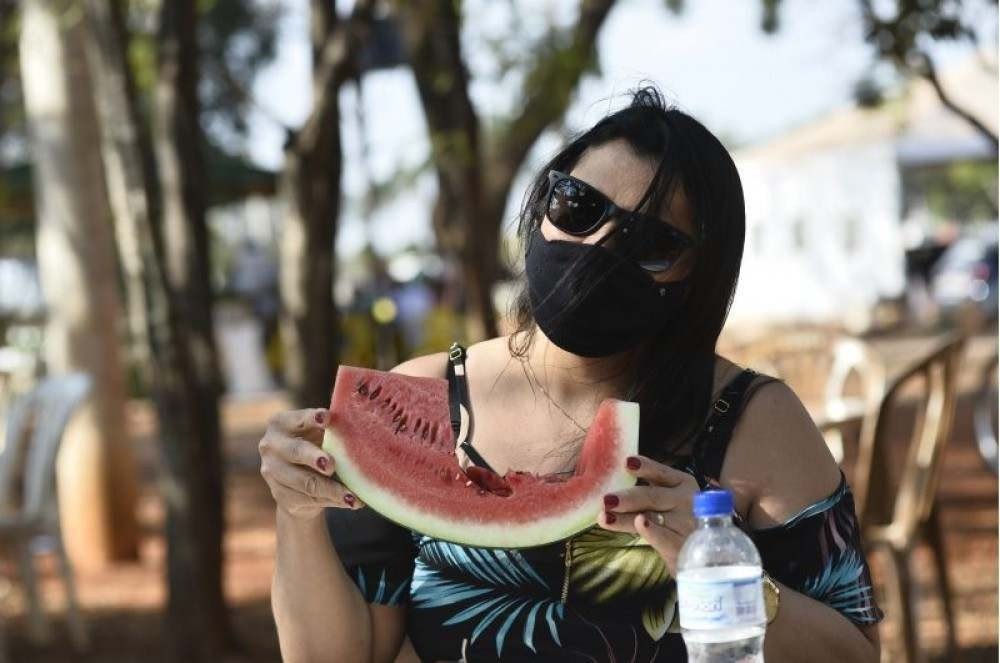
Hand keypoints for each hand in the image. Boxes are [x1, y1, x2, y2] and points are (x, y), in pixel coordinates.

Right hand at [259, 408, 364, 520]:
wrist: (298, 480)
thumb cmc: (316, 444)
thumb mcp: (320, 433)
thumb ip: (332, 429)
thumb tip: (361, 426)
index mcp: (281, 423)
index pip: (296, 419)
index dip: (311, 418)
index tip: (327, 417)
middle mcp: (271, 446)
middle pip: (296, 451)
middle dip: (314, 458)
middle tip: (331, 465)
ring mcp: (273, 472)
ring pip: (306, 483)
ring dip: (332, 490)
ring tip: (352, 497)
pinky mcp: (281, 495)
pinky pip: (310, 499)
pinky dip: (333, 501)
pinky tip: (350, 502)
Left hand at [597, 454, 699, 575]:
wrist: (705, 550)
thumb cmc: (678, 519)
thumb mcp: (669, 498)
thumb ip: (646, 489)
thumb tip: (611, 480)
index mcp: (681, 482)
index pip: (660, 473)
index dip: (644, 467)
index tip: (626, 462)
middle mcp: (685, 500)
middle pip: (652, 497)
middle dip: (627, 498)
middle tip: (606, 499)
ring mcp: (685, 524)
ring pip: (651, 518)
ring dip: (626, 518)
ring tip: (606, 517)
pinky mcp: (682, 546)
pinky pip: (665, 538)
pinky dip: (652, 531)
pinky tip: (641, 524)